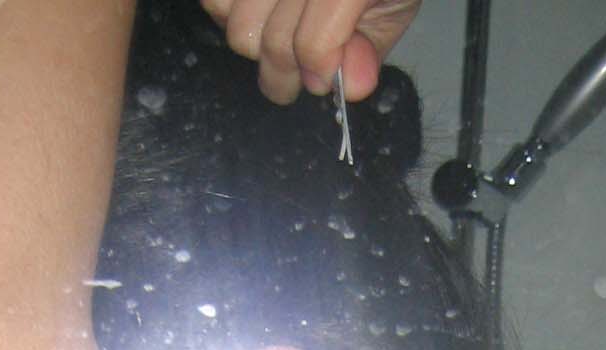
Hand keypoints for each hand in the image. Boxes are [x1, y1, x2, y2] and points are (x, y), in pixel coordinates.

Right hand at [199, 0, 421, 103]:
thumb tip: (349, 85)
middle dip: (284, 71)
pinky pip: (214, 1)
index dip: (318, 72)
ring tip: (278, 33)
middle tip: (296, 74)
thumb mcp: (391, 7)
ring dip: (256, 41)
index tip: (324, 80)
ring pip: (236, 25)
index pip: (313, 43)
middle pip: (271, 40)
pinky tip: (259, 11)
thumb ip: (369, 47)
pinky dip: (228, 11)